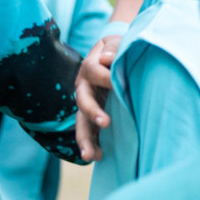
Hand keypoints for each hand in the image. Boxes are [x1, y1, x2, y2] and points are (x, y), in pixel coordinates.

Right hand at [75, 35, 120, 160]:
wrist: (114, 53)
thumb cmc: (118, 48)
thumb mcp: (116, 42)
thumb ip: (113, 47)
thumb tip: (107, 58)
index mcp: (90, 67)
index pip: (96, 71)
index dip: (107, 77)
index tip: (118, 83)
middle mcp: (84, 87)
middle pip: (83, 101)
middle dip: (92, 112)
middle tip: (105, 123)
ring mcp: (88, 102)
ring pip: (82, 122)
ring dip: (85, 139)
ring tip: (90, 156)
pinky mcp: (94, 114)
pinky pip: (90, 131)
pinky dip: (93, 144)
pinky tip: (99, 157)